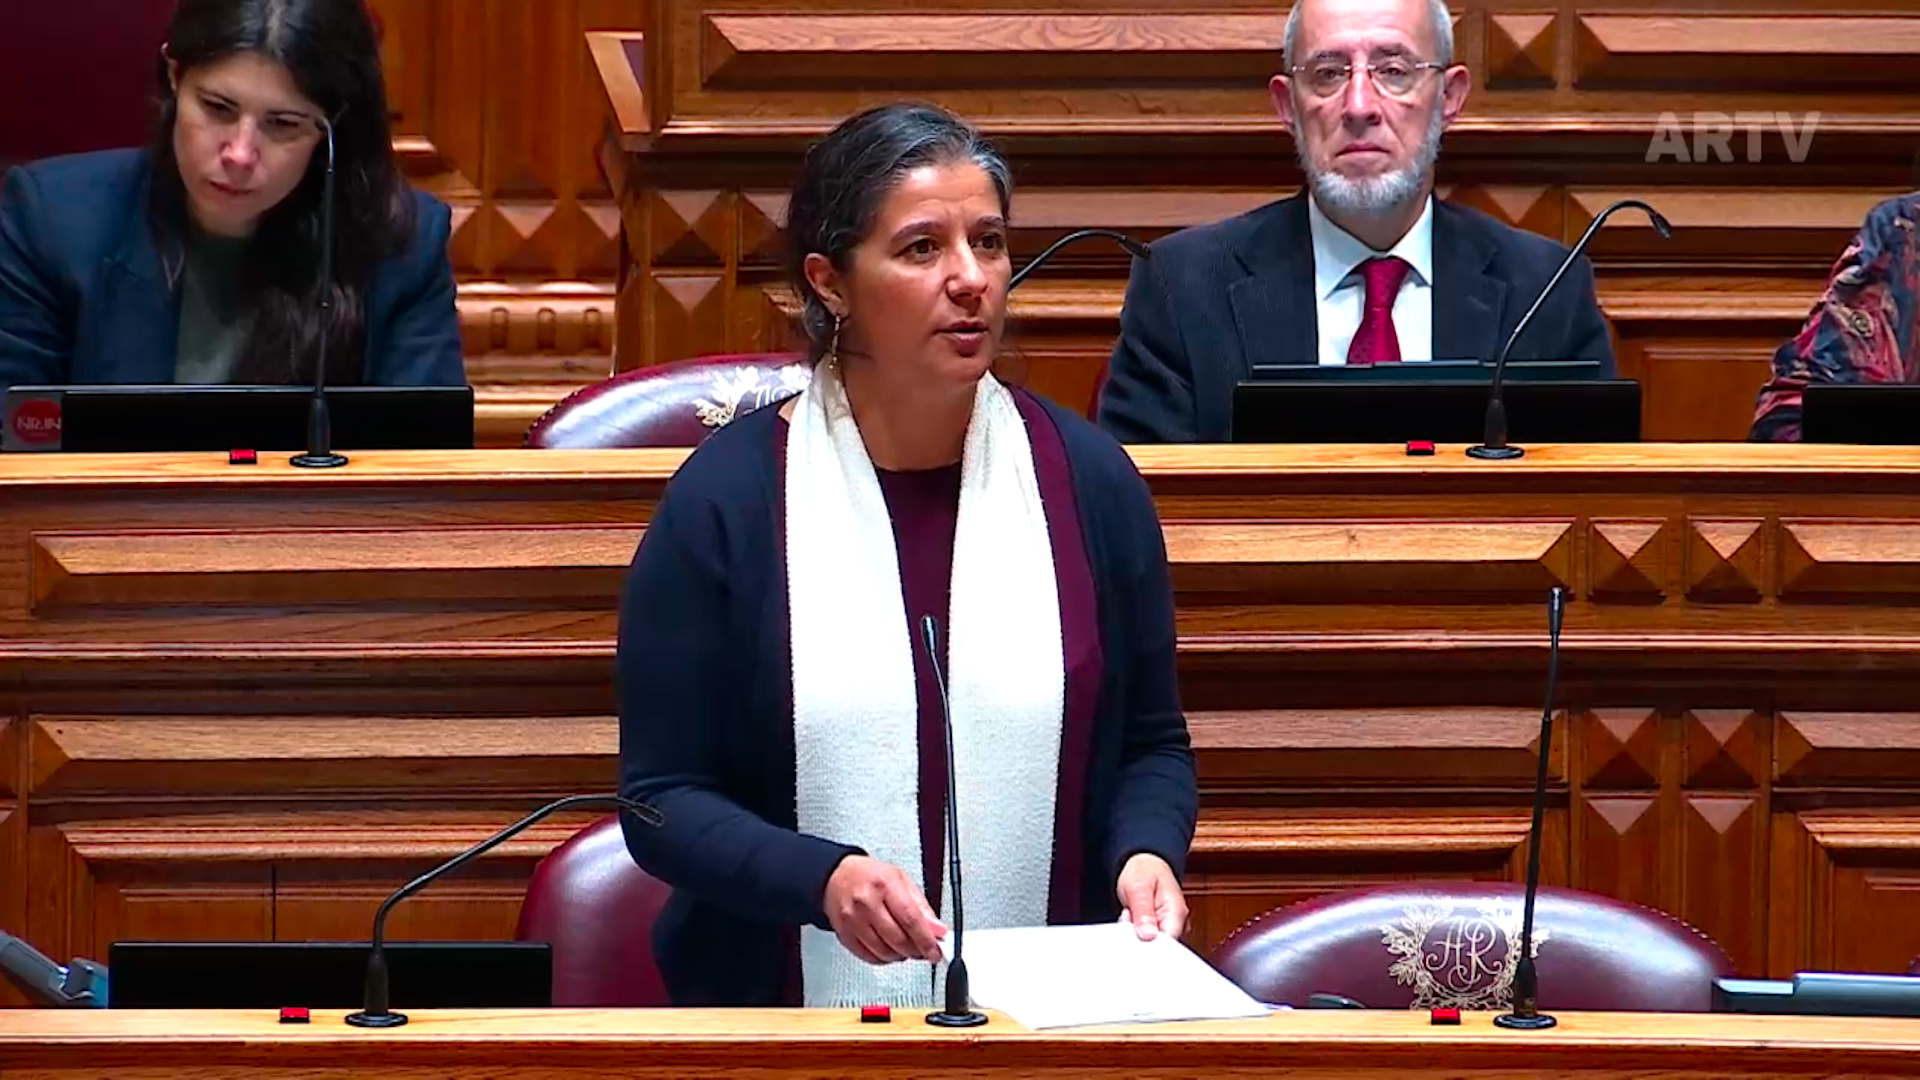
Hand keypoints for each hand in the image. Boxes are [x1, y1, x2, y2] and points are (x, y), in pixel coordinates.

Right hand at [823, 855, 947, 964]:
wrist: (837, 876)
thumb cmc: (869, 876)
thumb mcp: (901, 880)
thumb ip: (922, 907)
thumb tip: (938, 930)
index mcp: (884, 885)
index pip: (911, 920)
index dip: (926, 940)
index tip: (936, 952)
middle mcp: (866, 903)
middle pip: (898, 939)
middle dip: (916, 950)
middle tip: (924, 950)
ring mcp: (853, 921)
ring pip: (884, 952)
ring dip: (901, 956)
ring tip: (906, 947)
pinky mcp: (845, 935)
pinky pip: (869, 957)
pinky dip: (884, 959)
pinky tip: (889, 950)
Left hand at [1116, 852, 1187, 941]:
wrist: (1144, 864)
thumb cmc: (1144, 871)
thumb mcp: (1139, 887)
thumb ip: (1143, 912)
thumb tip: (1148, 936)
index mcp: (1177, 913)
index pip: (1169, 945)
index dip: (1148, 946)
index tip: (1133, 934)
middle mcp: (1178, 924)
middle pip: (1160, 947)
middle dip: (1138, 938)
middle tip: (1129, 916)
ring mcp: (1170, 928)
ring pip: (1151, 945)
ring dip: (1135, 935)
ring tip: (1131, 912)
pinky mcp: (1161, 930)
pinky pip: (1148, 940)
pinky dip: (1135, 933)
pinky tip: (1132, 919)